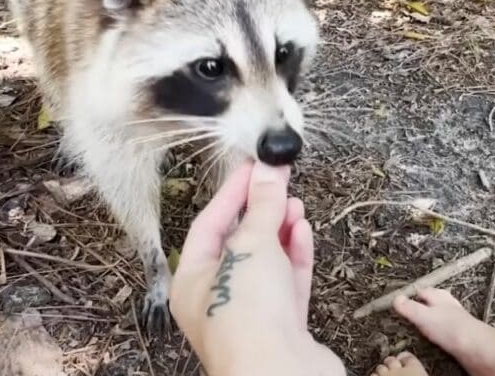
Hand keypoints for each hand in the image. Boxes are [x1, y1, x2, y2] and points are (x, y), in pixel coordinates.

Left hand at [170, 161, 344, 375]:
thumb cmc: (248, 315)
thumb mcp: (251, 245)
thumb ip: (262, 206)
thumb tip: (268, 168)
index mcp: (191, 283)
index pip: (209, 225)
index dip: (232, 192)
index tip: (255, 165)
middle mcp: (217, 300)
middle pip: (238, 244)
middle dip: (260, 210)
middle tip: (280, 179)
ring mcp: (253, 317)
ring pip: (266, 263)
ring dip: (280, 230)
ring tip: (295, 203)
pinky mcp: (284, 328)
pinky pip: (288, 284)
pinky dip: (295, 256)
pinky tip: (303, 230)